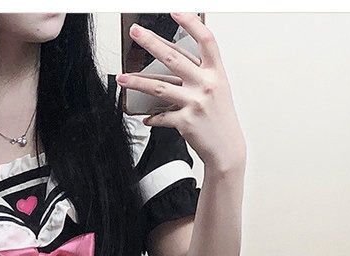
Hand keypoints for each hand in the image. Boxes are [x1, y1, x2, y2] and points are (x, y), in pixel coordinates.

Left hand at [117, 13, 245, 173]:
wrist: (227, 147)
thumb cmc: (220, 117)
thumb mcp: (218, 88)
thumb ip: (199, 72)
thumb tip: (173, 60)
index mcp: (215, 72)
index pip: (205, 39)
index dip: (190, 23)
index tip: (175, 12)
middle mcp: (205, 84)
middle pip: (173, 58)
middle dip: (150, 42)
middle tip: (135, 33)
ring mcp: (195, 102)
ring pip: (159, 87)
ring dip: (137, 82)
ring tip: (122, 77)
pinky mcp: (185, 121)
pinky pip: (161, 116)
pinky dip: (152, 117)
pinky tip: (145, 117)